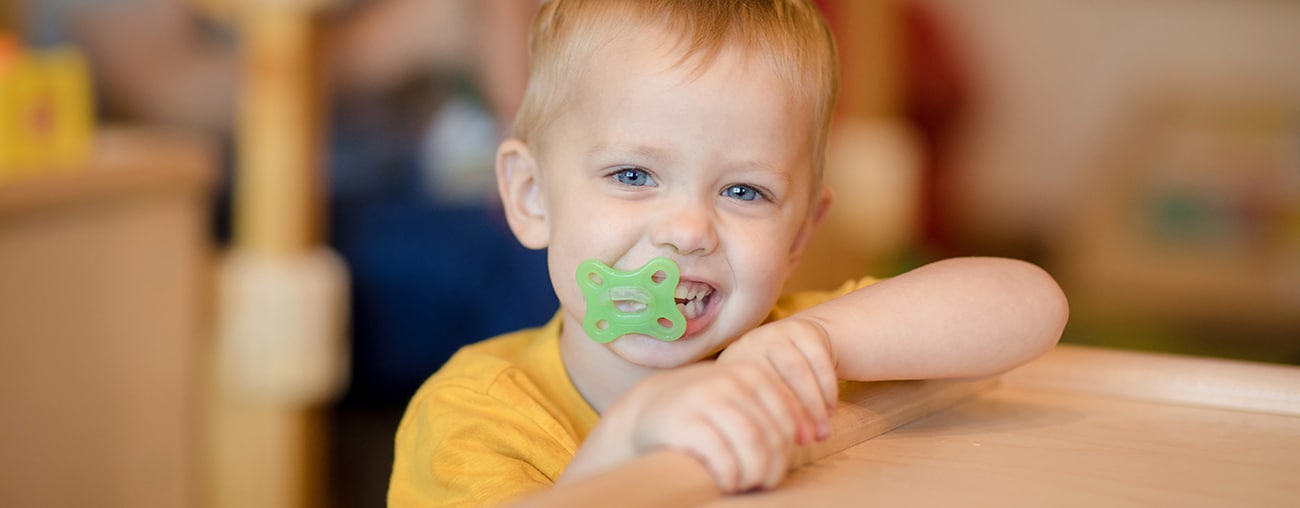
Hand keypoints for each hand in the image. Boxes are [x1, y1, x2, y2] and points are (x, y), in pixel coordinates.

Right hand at [586, 362, 811, 492]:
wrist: (646, 411)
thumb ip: (770, 411)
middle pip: (773, 436)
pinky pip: (723, 459)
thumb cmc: (703, 413)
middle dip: (772, 468)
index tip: (776, 472)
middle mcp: (731, 380)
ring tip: (745, 484)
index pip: (788, 418)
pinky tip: (724, 481)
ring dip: (753, 476)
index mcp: (752, 372)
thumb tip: (816, 435)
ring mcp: (708, 399)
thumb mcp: (738, 401)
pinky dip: (730, 477)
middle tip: (762, 484)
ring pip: (753, 448)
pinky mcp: (686, 422)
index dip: (790, 452)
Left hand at [717, 317, 838, 443]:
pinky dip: (827, 389)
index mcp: (734, 363)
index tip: (787, 444)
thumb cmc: (775, 381)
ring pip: (798, 371)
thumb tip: (770, 449)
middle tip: (809, 439)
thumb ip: (760, 415)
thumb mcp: (758, 393)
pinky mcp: (803, 328)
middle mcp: (751, 343)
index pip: (750, 394)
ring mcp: (777, 332)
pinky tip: (830, 410)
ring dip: (814, 405)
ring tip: (823, 430)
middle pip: (774, 382)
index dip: (771, 420)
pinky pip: (818, 360)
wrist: (800, 341)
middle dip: (795, 415)